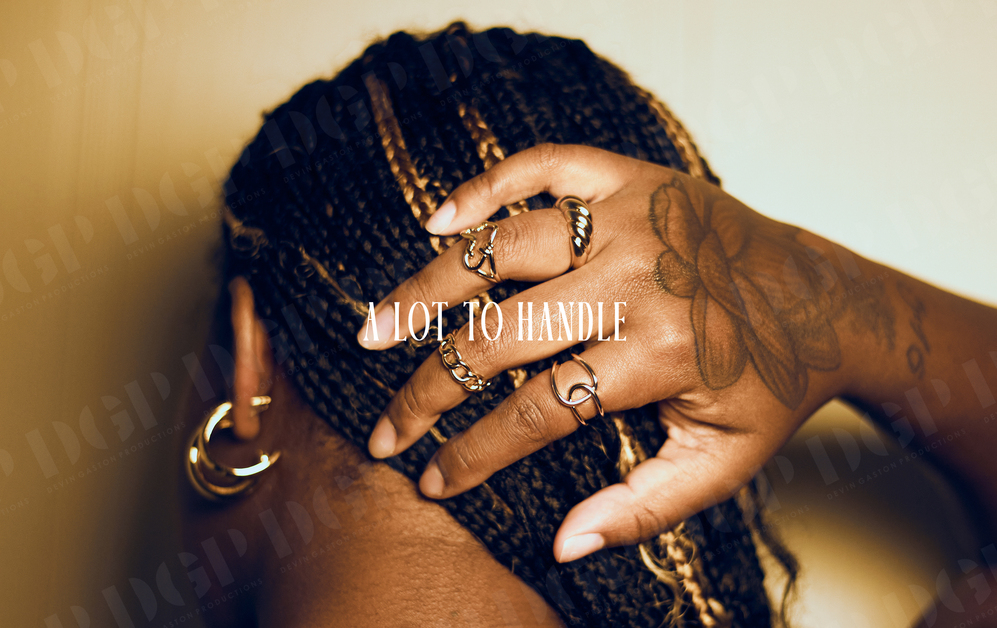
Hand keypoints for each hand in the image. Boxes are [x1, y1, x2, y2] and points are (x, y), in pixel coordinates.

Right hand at [357, 144, 872, 562]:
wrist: (823, 300)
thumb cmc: (768, 385)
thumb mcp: (722, 462)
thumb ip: (644, 508)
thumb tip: (562, 543)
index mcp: (659, 355)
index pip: (537, 411)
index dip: (473, 452)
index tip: (431, 477)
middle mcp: (636, 280)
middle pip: (499, 334)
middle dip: (428, 390)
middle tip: (386, 425)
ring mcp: (630, 218)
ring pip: (500, 247)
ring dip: (427, 291)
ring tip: (377, 328)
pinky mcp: (631, 178)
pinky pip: (542, 165)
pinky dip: (484, 187)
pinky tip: (437, 221)